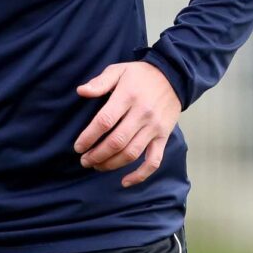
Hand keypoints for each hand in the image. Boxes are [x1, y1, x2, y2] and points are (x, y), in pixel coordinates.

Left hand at [74, 62, 180, 186]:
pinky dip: (140, 175)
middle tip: (84, 160)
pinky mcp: (164, 137)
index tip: (78, 146)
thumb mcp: (118, 70)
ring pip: (131, 153)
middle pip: (116, 141)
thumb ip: (99, 82)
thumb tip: (81, 91)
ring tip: (96, 166)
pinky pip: (154, 161)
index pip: (104, 121)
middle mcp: (142, 114)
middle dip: (96, 155)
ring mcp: (154, 127)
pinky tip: (124, 182)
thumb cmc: (140, 75)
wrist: (174, 76)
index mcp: (127, 97)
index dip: (89, 137)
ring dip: (111, 164)